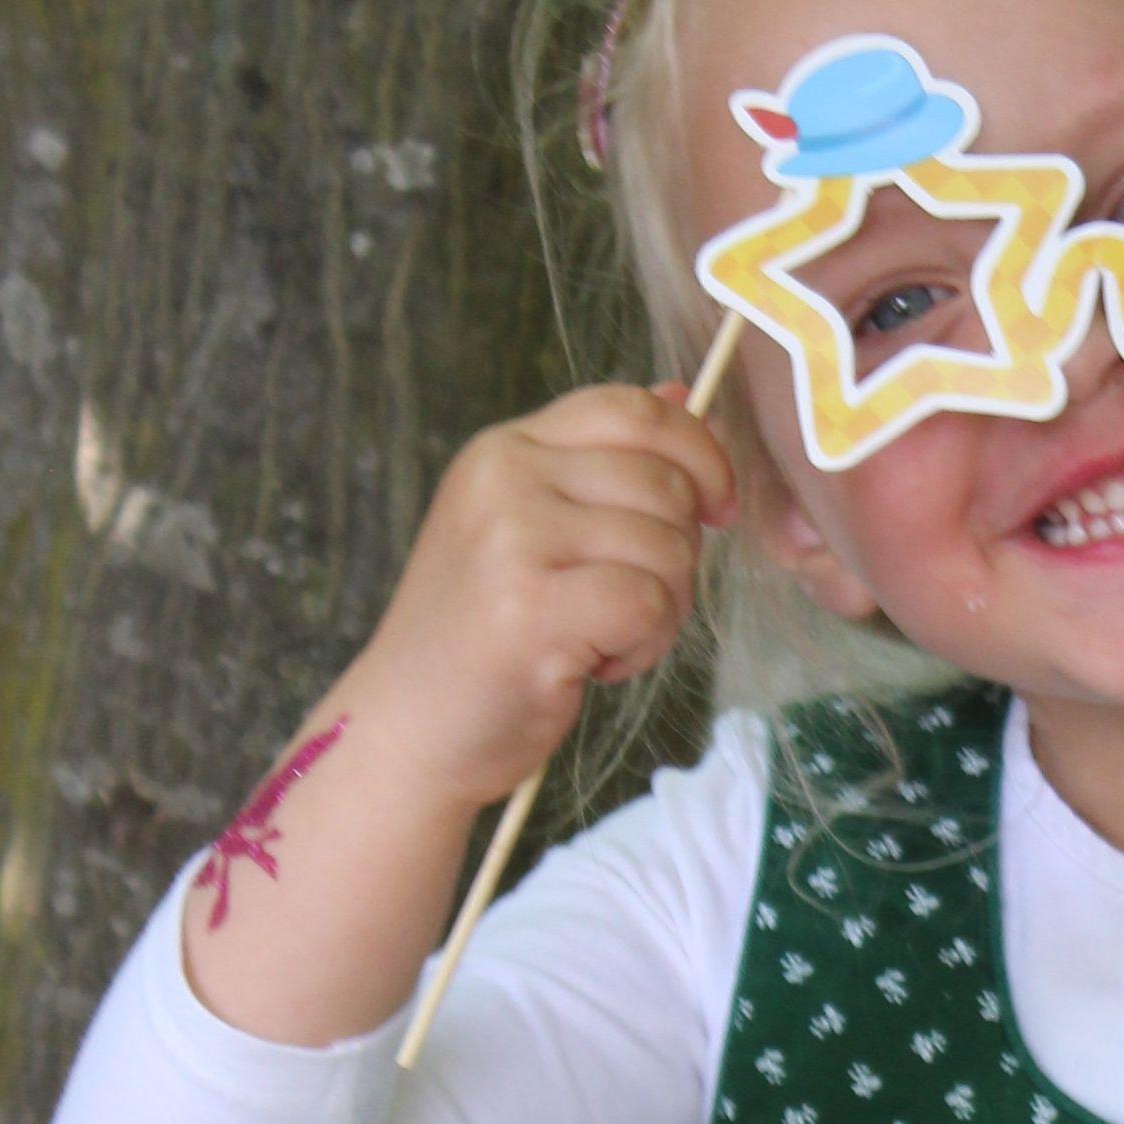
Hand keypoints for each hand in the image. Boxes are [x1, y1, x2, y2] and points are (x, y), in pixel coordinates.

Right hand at [356, 382, 736, 814]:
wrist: (406, 729)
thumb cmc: (482, 638)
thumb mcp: (529, 527)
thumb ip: (601, 463)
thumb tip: (682, 393)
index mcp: (503, 450)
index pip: (632, 410)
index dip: (698, 451)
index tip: (717, 507)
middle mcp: (504, 480)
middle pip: (664, 482)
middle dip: (677, 552)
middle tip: (627, 603)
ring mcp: (512, 540)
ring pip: (667, 546)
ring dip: (661, 608)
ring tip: (600, 639)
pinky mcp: (532, 609)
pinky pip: (650, 603)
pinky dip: (644, 644)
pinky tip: (594, 666)